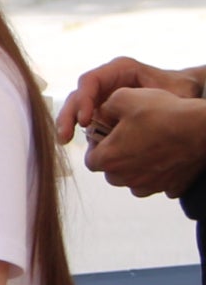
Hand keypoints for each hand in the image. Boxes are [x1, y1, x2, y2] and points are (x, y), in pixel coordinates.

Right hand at [57, 55, 200, 142]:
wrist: (186, 96)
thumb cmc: (182, 89)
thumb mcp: (176, 90)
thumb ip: (159, 99)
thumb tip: (138, 113)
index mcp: (120, 69)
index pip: (91, 81)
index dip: (84, 100)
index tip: (86, 121)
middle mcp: (107, 81)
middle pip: (78, 94)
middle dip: (69, 115)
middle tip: (65, 135)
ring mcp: (103, 96)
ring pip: (77, 107)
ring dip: (68, 124)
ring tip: (64, 140)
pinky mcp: (103, 111)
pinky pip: (85, 120)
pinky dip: (79, 132)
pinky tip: (78, 144)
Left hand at [85, 86, 205, 197]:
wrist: (202, 127)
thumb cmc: (163, 112)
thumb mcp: (124, 97)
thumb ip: (105, 107)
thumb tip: (101, 113)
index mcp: (108, 159)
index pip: (90, 159)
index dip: (97, 146)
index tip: (108, 135)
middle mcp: (126, 178)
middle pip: (112, 172)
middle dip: (116, 157)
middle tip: (129, 139)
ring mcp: (150, 185)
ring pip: (133, 180)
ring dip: (136, 167)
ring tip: (148, 146)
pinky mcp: (170, 187)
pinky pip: (158, 183)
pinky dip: (159, 172)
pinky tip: (167, 156)